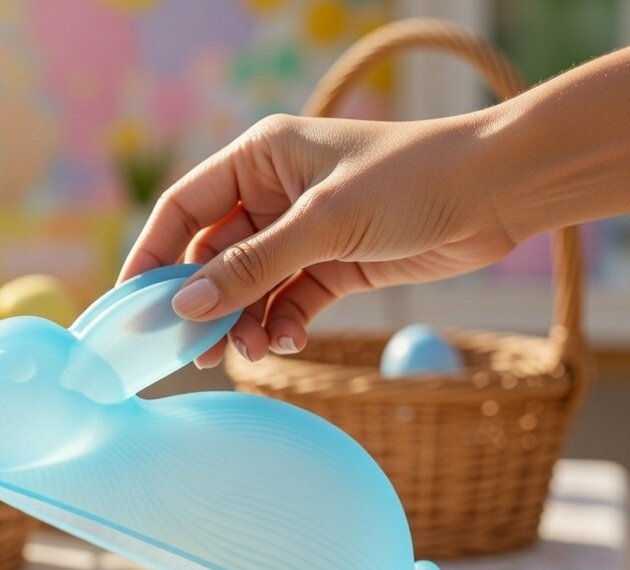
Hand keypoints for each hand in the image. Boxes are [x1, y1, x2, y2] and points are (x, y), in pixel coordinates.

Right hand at [120, 112, 516, 366]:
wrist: (497, 192)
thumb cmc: (410, 180)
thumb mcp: (321, 223)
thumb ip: (250, 267)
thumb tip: (184, 307)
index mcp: (260, 158)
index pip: (184, 209)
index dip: (152, 256)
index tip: (132, 306)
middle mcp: (273, 194)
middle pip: (214, 257)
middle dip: (205, 305)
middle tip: (196, 351)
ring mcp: (302, 233)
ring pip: (250, 288)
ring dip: (245, 323)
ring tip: (251, 352)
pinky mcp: (332, 266)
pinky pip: (288, 302)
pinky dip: (283, 325)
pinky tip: (289, 342)